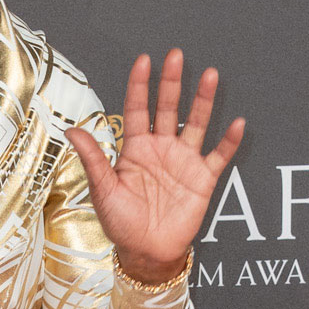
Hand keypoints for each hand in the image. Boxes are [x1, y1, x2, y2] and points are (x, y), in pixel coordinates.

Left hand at [67, 50, 243, 284]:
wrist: (146, 253)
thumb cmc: (121, 223)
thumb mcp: (103, 190)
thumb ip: (93, 159)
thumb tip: (71, 130)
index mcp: (135, 149)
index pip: (137, 109)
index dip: (140, 86)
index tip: (144, 60)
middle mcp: (161, 149)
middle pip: (167, 108)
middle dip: (172, 82)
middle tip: (177, 55)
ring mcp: (184, 161)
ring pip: (196, 123)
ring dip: (204, 100)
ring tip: (212, 75)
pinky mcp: (203, 178)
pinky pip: (219, 156)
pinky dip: (229, 141)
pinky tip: (237, 122)